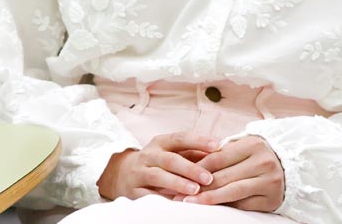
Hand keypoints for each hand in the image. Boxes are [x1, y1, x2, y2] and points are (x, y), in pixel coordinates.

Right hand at [97, 132, 218, 200]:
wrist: (122, 173)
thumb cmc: (157, 162)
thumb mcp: (171, 152)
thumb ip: (192, 153)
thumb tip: (218, 152)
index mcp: (161, 142)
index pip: (181, 138)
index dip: (199, 141)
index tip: (217, 146)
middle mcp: (149, 154)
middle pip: (170, 159)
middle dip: (190, 168)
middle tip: (208, 177)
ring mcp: (140, 172)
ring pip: (158, 176)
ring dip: (177, 183)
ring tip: (195, 190)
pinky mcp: (133, 191)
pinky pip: (148, 195)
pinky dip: (162, 199)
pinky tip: (176, 203)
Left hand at [183, 136, 284, 211]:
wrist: (286, 167)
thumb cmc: (255, 155)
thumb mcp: (241, 147)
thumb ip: (221, 153)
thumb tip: (193, 165)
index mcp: (253, 144)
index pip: (218, 157)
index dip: (199, 168)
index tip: (182, 176)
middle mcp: (263, 161)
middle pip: (224, 176)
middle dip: (200, 187)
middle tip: (179, 196)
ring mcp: (269, 181)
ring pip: (233, 192)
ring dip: (210, 199)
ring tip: (191, 204)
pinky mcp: (272, 199)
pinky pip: (244, 205)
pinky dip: (227, 207)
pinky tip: (213, 209)